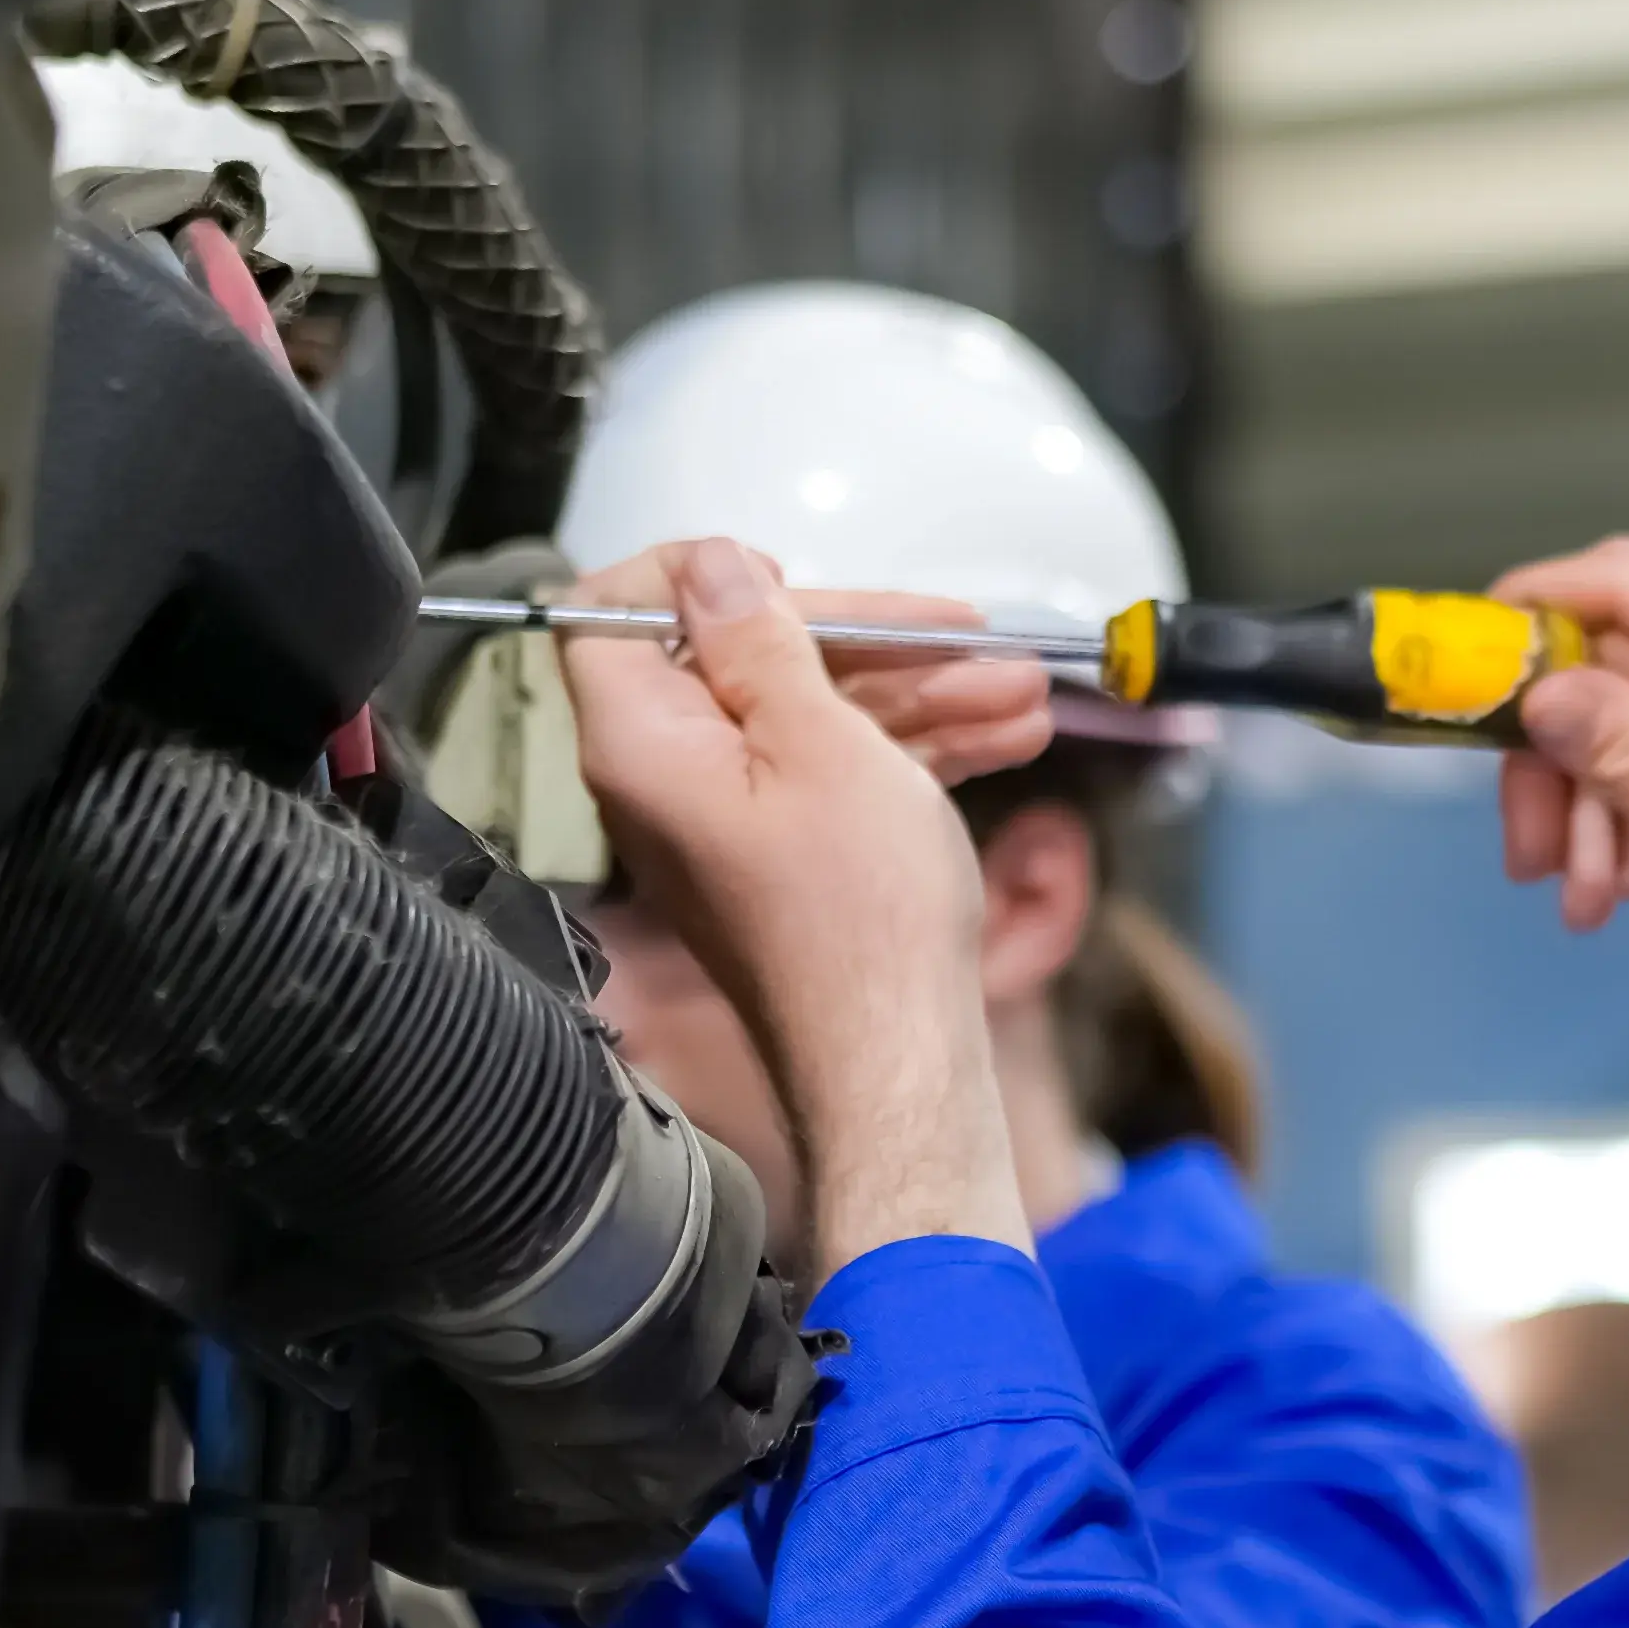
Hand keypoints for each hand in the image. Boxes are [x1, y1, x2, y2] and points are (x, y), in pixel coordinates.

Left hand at [558, 543, 1030, 1275]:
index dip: (684, 578)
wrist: (898, 1059)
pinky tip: (1004, 732)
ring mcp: (730, 821)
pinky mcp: (787, 856)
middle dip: (864, 638)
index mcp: (642, 746)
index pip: (608, 620)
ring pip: (811, 715)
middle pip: (739, 661)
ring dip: (918, 691)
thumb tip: (709, 568)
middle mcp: (668, 781)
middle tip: (958, 627)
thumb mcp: (819, 739)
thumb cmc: (858, 916)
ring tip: (1019, 686)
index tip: (770, 572)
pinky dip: (913, 746)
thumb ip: (760, 642)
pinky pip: (839, 772)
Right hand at [1489, 538, 1628, 1204]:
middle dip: (1559, 757)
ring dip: (1591, 798)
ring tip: (1590, 888)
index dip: (1529, 610)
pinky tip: (1624, 873)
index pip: (1624, 581)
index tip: (1462, 656)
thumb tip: (1546, 691)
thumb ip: (1625, 758)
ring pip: (1625, 703)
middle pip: (1612, 655)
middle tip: (1529, 847)